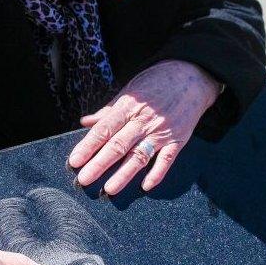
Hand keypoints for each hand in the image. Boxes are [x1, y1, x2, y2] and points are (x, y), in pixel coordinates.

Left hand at [68, 60, 221, 195]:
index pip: (103, 130)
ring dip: (124, 174)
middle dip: (99, 164)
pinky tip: (146, 186)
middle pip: (118, 145)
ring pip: (139, 156)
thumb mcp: (128, 92)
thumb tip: (85, 122)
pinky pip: (167, 159)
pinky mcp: (177, 140)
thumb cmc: (155, 84)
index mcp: (127, 108)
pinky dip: (157, 173)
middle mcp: (142, 121)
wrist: (190, 76)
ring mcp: (160, 132)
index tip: (75, 160)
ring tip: (109, 188)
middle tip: (84, 179)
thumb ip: (108, 111)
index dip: (88, 146)